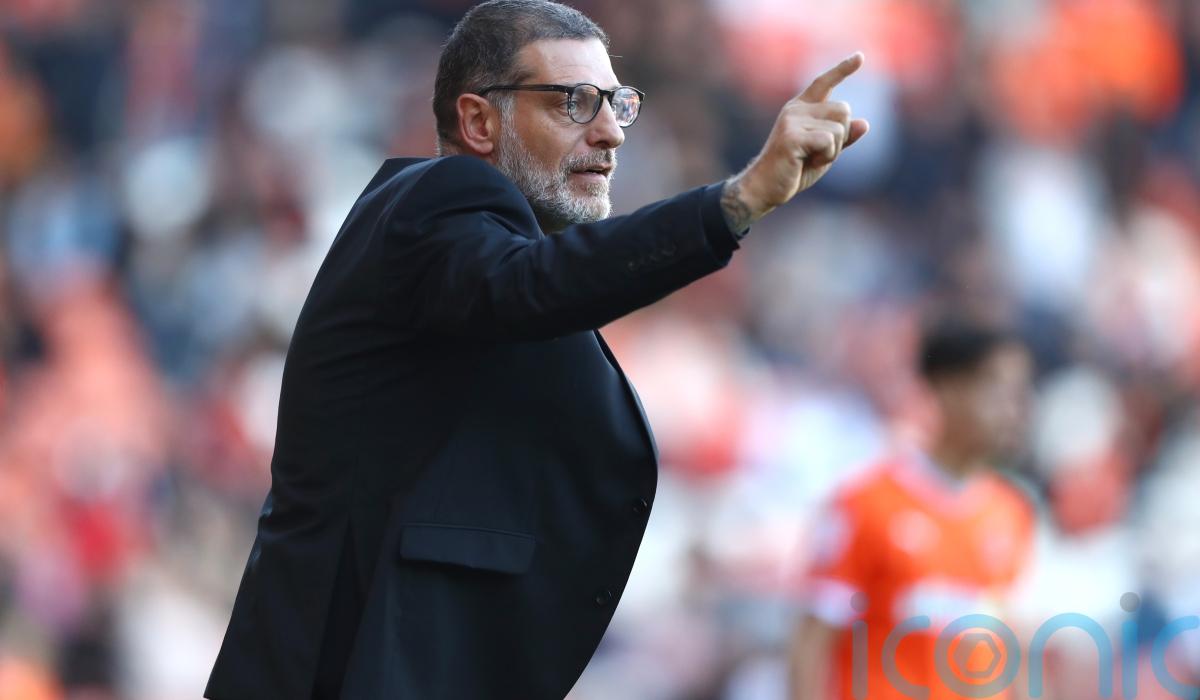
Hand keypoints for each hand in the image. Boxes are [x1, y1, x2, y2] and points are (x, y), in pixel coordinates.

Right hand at [721, 53, 869, 231]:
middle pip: (843, 109)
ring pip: (839, 128)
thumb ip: (842, 137)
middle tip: (819, 153)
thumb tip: (865, 123)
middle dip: (841, 136)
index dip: (843, 69)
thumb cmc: (793, 170)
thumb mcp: (823, 152)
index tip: (860, 57)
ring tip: (811, 159)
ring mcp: (792, 121)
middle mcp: (796, 109)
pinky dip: (827, 156)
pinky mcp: (792, 136)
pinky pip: (828, 141)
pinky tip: (809, 162)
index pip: (824, 82)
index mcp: (801, 108)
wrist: (764, 188)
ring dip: (834, 150)